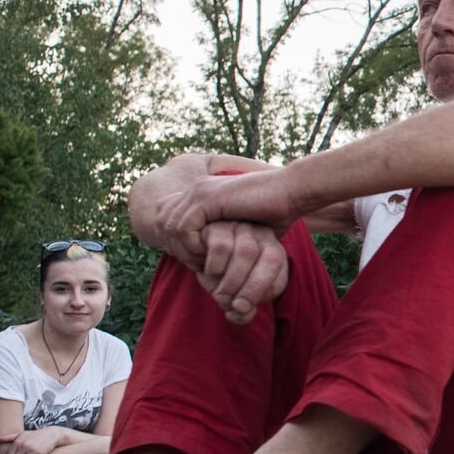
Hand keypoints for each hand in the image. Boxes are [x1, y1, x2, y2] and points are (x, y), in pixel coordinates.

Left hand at [155, 171, 295, 263]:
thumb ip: (222, 233)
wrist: (291, 193)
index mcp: (202, 192)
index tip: (196, 259)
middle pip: (162, 222)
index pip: (167, 216)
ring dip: (184, 250)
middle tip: (196, 265)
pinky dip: (193, 247)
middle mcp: (196, 188)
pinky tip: (211, 255)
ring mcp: (199, 191)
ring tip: (204, 262)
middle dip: (175, 247)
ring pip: (168, 227)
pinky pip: (184, 229)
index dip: (176, 241)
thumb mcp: (240, 226)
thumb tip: (212, 254)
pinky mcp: (207, 198)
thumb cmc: (275, 212)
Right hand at [198, 221, 289, 323]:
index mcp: (275, 255)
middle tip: (230, 305)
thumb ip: (241, 310)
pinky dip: (214, 266)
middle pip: (271, 259)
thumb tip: (241, 314)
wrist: (198, 253)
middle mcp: (264, 236)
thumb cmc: (223, 276)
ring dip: (231, 281)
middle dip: (251, 290)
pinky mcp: (219, 226)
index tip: (242, 309)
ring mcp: (243, 228)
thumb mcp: (235, 295)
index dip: (261, 296)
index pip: (280, 276)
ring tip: (218, 294)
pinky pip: (221, 246)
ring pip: (246, 252)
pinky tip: (207, 272)